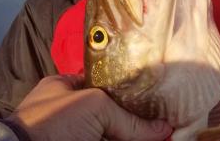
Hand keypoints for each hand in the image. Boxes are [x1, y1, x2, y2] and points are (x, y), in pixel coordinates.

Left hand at [7, 75, 171, 140]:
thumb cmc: (56, 120)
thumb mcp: (93, 107)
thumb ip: (127, 119)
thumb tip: (164, 129)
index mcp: (67, 87)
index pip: (104, 84)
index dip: (126, 89)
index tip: (149, 94)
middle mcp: (72, 109)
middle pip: (112, 110)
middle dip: (134, 115)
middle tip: (159, 116)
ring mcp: (79, 131)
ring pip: (112, 130)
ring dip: (134, 132)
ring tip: (159, 130)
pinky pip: (110, 140)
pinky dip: (127, 140)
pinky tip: (147, 138)